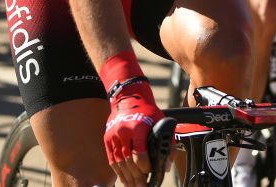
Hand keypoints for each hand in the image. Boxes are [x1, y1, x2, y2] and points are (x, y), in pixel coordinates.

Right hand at [100, 52, 163, 185]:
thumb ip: (168, 144)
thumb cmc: (147, 111)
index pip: (139, 154)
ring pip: (119, 163)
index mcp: (138, 128)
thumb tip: (166, 166)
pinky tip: (125, 180)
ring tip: (135, 186)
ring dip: (127, 178)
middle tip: (143, 186)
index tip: (150, 173)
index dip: (145, 167)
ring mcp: (113, 136)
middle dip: (137, 177)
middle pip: (129, 161)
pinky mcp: (107, 138)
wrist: (128, 97)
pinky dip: (118, 171)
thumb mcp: (161, 122)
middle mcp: (123, 132)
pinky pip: (112, 159)